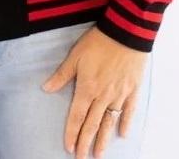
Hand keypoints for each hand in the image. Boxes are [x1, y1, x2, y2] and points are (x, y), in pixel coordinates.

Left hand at [41, 26, 147, 158]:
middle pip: (93, 124)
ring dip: (104, 139)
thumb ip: (62, 75)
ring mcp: (119, 94)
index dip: (72, 133)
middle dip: (86, 142)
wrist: (125, 32)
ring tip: (99, 154)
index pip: (77, 116)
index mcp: (87, 88)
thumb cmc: (98, 42)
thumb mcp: (75, 56)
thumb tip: (46, 88)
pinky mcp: (132, 89)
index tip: (69, 148)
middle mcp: (103, 96)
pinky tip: (122, 134)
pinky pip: (129, 110)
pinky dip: (125, 122)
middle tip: (82, 158)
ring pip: (110, 122)